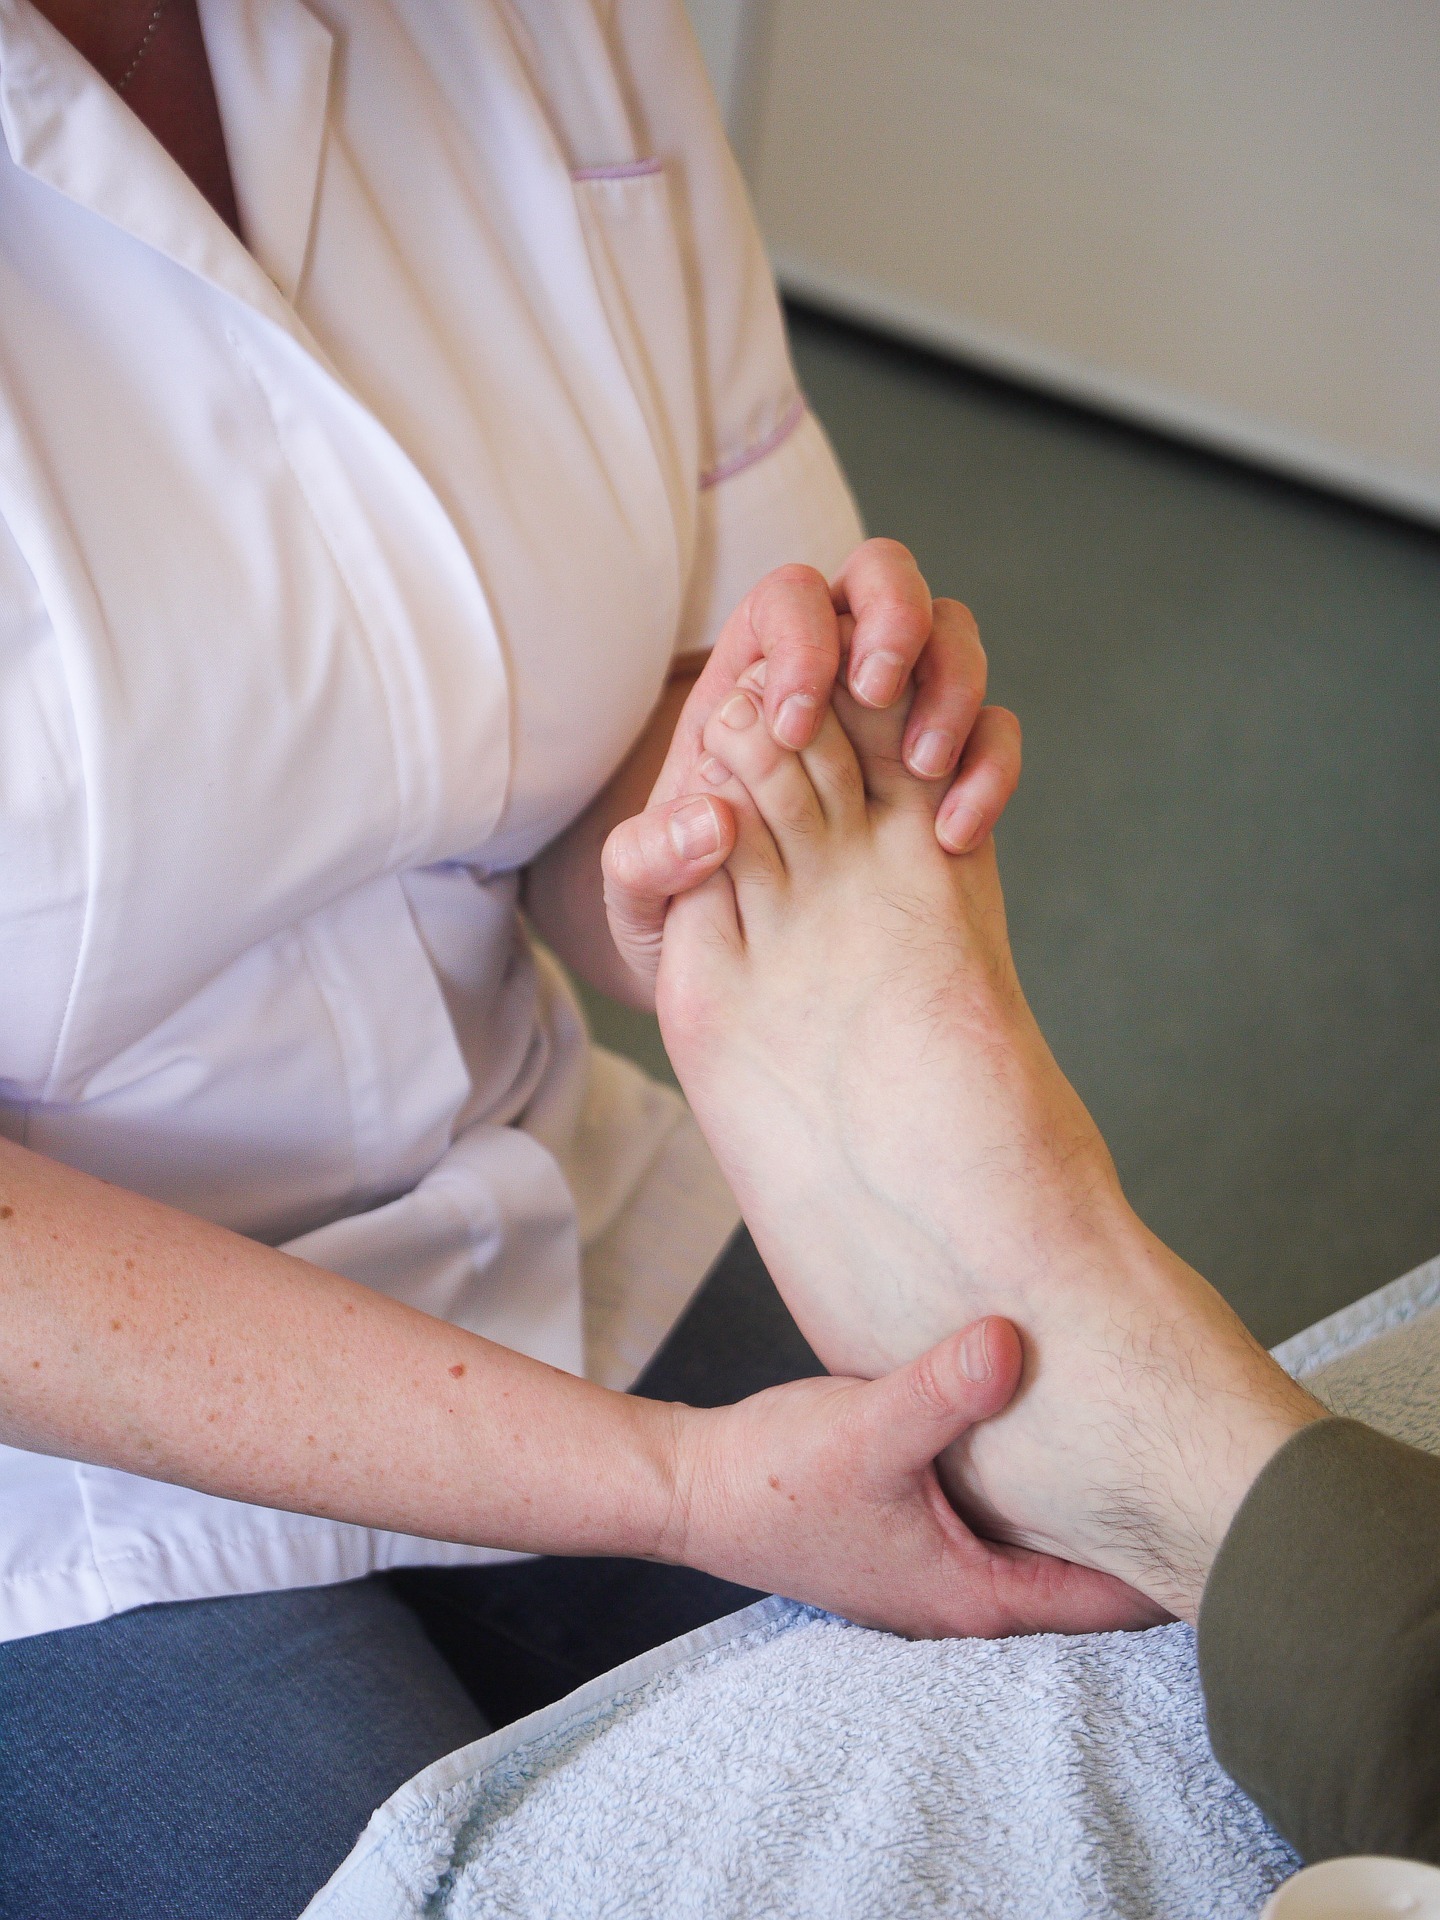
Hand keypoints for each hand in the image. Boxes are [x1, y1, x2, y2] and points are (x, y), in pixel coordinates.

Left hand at [603, 541, 1021, 992]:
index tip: (793, 727)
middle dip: (894, 618)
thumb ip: (647, 861)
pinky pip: (992, 735)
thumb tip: (712, 824)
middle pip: (884, 581)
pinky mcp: (945, 780)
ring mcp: (896, 721)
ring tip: (924, 767)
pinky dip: (988, 769)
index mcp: (751, 678)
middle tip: (878, 692)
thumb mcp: (634, 903)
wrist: (738, 982)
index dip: (802, 638)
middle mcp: (833, 677)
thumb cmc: (673, 921)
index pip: (791, 598)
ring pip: (952, 640)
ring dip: (951, 688)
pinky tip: (956, 834)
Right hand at [661, 1316, 1162, 1639]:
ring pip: (1046, 1543)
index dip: (1172, 1560)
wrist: (695, 1487)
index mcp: (974, 1594)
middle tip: (1211, 1466)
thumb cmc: (775, 1475)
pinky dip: (1038, 1485)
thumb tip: (1011, 1341)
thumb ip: (940, 1389)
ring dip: (1087, 1502)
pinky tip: (1051, 1428)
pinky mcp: (921, 1533)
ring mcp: (944, 1567)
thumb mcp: (864, 1426)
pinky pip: (1006, 1517)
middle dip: (1143, 1527)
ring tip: (1148, 1439)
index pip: (1109, 1599)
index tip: (1232, 1512)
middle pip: (1087, 1575)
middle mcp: (968, 1594)